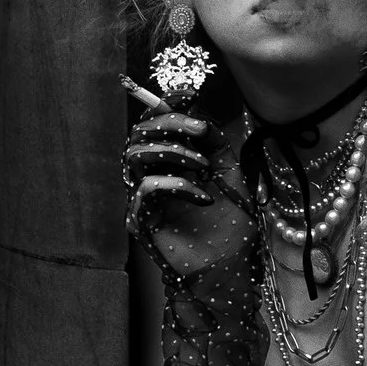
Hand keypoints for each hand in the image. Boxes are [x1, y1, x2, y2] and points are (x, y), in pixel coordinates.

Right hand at [123, 79, 252, 274]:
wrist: (231, 269)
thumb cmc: (230, 226)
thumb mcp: (230, 174)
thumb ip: (215, 143)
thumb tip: (201, 115)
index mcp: (168, 162)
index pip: (154, 124)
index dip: (167, 105)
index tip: (190, 96)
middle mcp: (150, 176)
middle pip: (139, 133)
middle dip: (170, 123)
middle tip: (201, 129)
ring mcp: (143, 199)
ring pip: (135, 155)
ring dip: (173, 151)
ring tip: (204, 166)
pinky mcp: (141, 220)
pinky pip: (148, 188)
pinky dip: (179, 184)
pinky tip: (204, 196)